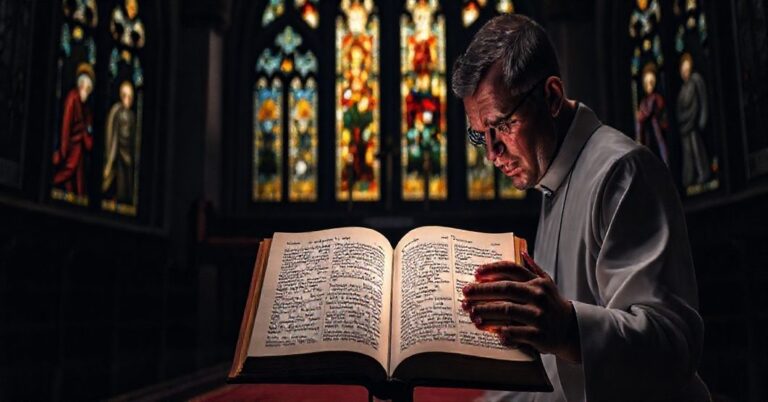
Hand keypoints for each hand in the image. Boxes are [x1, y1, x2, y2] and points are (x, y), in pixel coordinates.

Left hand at [461, 251, 580, 362]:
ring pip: (506, 310)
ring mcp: (538, 315)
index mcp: (536, 282)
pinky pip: (515, 332)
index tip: (476, 273)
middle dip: (482, 291)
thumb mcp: (547, 283)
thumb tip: (522, 251)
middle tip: (465, 294)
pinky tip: (491, 332)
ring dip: (486, 311)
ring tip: (472, 313)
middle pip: (504, 289)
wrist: (571, 329)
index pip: (511, 270)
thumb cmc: (552, 304)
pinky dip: (502, 332)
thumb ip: (533, 268)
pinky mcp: (538, 334)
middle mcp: (537, 296)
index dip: (492, 269)